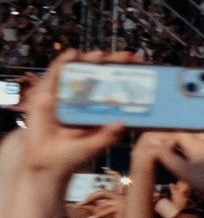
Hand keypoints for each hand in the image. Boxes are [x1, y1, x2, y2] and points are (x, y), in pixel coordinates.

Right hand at [13, 52, 133, 173]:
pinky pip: (55, 75)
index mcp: (100, 108)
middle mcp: (85, 98)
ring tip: (101, 54)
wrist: (46, 163)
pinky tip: (72, 54)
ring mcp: (66, 95)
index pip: (117, 86)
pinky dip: (63, 63)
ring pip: (80, 71)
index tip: (142, 65)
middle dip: (113, 63)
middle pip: (101, 74)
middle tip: (127, 57)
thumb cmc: (73, 155)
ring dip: (91, 59)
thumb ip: (107, 136)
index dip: (128, 74)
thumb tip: (121, 124)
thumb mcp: (94, 146)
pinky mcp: (47, 95)